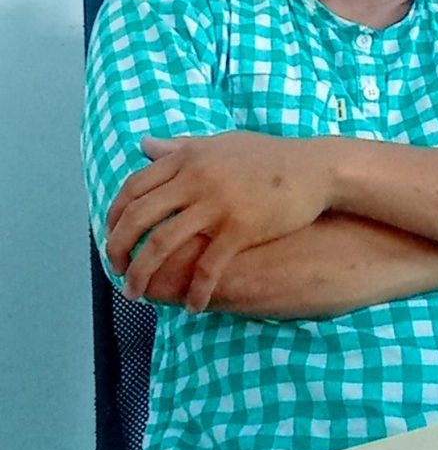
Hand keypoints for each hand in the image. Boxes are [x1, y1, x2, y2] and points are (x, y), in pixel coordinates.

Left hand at [106, 131, 336, 311]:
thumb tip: (143, 146)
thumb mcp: (221, 144)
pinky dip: (195, 290)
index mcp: (188, 158)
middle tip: (117, 272)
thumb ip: (181, 146)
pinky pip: (206, 267)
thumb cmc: (269, 157)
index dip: (114, 217)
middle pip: (138, 217)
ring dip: (142, 275)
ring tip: (137, 294)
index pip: (133, 188)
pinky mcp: (240, 229)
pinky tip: (192, 305)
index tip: (110, 238)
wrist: (315, 169)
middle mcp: (196, 178)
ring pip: (162, 244)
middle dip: (118, 250)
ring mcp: (217, 204)